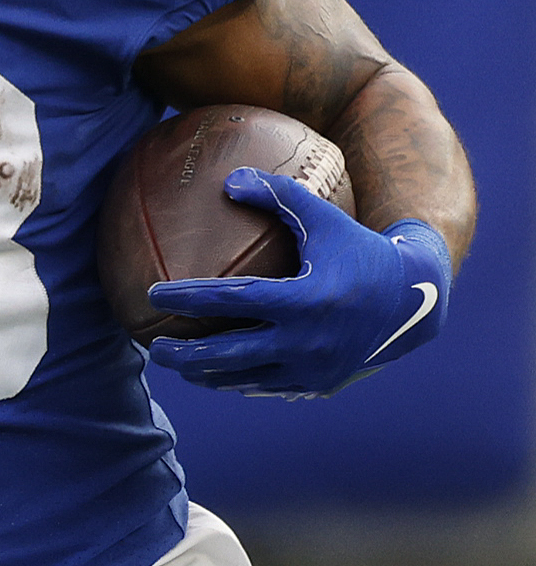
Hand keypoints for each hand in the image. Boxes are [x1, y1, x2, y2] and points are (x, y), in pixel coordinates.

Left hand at [144, 167, 452, 397]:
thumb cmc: (360, 251)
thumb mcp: (324, 218)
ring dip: (205, 374)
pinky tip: (215, 374)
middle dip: (184, 355)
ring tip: (178, 363)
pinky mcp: (319, 385)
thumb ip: (278, 195)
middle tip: (152, 346)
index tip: (152, 295)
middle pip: (227, 355)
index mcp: (305, 300)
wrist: (414, 303)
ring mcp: (313, 369)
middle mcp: (308, 342)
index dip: (188, 298)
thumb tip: (228, 179)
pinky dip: (237, 381)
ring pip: (243, 379)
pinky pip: (266, 386)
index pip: (231, 300)